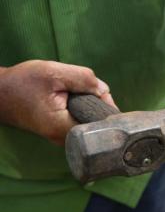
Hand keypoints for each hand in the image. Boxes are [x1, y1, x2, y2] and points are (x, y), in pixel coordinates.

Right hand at [0, 60, 116, 144]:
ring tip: (79, 91)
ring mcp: (62, 136)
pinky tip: (74, 97)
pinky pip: (81, 120)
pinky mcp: (60, 131)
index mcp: (62, 127)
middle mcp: (63, 138)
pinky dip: (82, 108)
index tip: (102, 93)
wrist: (0, 93)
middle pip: (96, 124)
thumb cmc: (23, 83)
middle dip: (99, 104)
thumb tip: (104, 90)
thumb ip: (83, 79)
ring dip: (91, 105)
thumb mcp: (54, 73)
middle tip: (90, 88)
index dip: (107, 108)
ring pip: (89, 121)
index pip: (99, 124)